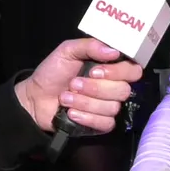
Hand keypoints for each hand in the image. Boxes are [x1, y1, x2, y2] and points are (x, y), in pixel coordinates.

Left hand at [15, 38, 141, 131]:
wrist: (36, 97)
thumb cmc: (53, 72)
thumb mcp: (67, 51)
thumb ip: (89, 46)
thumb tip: (114, 51)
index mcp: (110, 67)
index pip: (133, 70)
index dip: (118, 71)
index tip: (95, 71)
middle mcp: (113, 86)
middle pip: (123, 90)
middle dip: (95, 88)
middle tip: (73, 84)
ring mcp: (108, 106)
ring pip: (112, 107)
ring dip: (85, 102)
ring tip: (65, 98)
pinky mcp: (101, 124)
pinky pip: (105, 123)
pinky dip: (86, 117)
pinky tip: (71, 113)